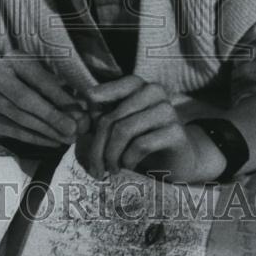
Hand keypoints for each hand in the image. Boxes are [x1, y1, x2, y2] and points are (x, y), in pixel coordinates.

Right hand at [0, 58, 90, 148]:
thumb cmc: (26, 80)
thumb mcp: (40, 75)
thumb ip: (59, 86)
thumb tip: (82, 106)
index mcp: (13, 59)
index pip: (37, 78)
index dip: (58, 95)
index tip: (79, 110)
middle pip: (25, 99)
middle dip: (51, 115)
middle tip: (73, 129)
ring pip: (20, 118)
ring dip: (47, 130)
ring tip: (68, 138)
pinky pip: (15, 132)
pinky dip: (36, 138)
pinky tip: (54, 142)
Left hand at [79, 76, 225, 181]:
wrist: (177, 162)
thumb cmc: (141, 142)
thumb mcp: (116, 129)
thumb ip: (97, 120)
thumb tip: (79, 124)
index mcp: (137, 86)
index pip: (107, 91)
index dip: (92, 111)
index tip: (83, 131)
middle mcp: (153, 91)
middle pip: (111, 118)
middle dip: (98, 146)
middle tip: (95, 167)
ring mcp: (167, 110)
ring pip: (123, 130)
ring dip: (111, 155)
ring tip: (111, 169)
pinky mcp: (176, 132)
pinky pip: (141, 144)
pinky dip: (129, 159)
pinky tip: (128, 166)